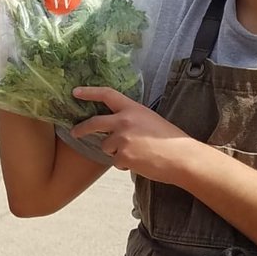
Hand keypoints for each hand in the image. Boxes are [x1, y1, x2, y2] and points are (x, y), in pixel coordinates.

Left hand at [70, 87, 192, 181]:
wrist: (181, 157)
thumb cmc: (170, 140)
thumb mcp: (150, 119)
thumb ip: (131, 119)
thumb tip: (116, 126)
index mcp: (132, 108)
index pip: (107, 94)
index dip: (89, 92)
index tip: (76, 92)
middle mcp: (124, 121)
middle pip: (94, 123)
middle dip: (81, 128)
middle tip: (75, 132)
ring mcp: (122, 139)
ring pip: (106, 147)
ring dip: (116, 152)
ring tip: (137, 153)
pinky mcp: (122, 156)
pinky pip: (116, 161)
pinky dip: (125, 164)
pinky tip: (140, 162)